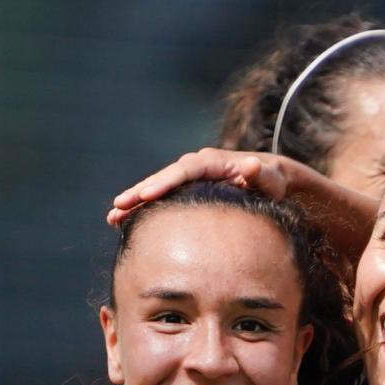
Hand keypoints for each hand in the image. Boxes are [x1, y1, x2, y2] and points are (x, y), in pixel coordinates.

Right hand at [108, 149, 294, 225]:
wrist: (269, 179)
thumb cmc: (271, 181)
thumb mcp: (269, 178)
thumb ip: (260, 174)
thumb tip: (253, 165)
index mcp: (211, 162)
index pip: (184, 171)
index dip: (164, 182)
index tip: (146, 195)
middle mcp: (195, 166)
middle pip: (162, 178)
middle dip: (139, 192)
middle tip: (118, 207)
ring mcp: (189, 177)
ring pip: (157, 187)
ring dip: (134, 202)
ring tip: (113, 218)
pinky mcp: (186, 189)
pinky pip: (161, 197)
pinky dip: (144, 207)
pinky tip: (125, 222)